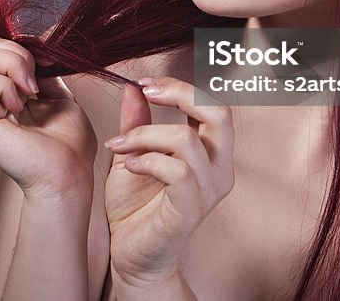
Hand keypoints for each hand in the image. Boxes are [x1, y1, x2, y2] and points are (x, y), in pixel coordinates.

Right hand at [0, 34, 96, 201]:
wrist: (69, 173)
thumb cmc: (68, 142)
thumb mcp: (55, 92)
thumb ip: (37, 68)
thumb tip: (29, 43)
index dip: (18, 47)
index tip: (45, 66)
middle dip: (15, 53)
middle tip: (34, 82)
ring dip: (14, 67)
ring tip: (29, 94)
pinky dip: (8, 87)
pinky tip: (20, 109)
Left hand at [103, 75, 235, 289]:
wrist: (132, 256)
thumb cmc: (136, 208)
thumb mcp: (134, 153)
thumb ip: (138, 122)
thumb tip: (134, 87)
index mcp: (211, 152)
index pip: (212, 104)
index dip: (181, 85)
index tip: (145, 82)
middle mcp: (219, 169)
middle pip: (219, 113)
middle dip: (180, 93)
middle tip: (146, 91)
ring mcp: (208, 190)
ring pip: (187, 140)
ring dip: (146, 134)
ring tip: (121, 145)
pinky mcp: (191, 209)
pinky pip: (176, 171)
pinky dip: (147, 160)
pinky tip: (129, 165)